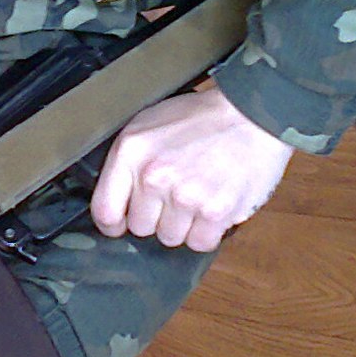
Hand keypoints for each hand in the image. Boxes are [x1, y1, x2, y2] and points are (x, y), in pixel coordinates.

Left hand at [92, 86, 292, 250]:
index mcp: (131, 152)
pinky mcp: (216, 211)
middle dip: (156, 217)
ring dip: (184, 225)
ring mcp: (186, 196)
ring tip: (198, 196)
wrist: (251, 113)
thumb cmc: (201, 118)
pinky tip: (213, 206)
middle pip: (140, 228)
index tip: (122, 224)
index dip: (113, 223)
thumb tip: (115, 201)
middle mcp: (154, 176)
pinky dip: (208, 231)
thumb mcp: (149, 124)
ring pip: (171, 238)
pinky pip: (201, 243)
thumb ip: (127, 162)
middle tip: (176, 194)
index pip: (104, 211)